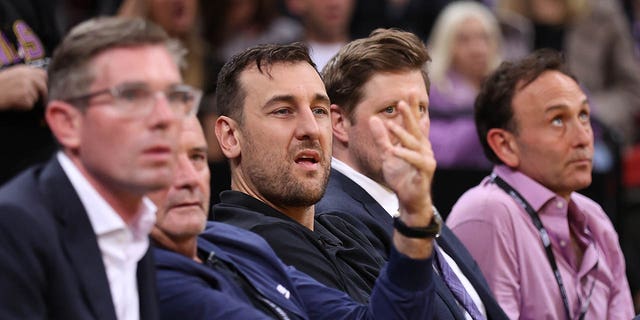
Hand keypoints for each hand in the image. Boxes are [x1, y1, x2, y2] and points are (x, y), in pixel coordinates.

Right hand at [0, 65, 46, 110]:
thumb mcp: (11, 75)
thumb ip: (25, 76)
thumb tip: (41, 82)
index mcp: (23, 69)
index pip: (43, 74)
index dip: (43, 82)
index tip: (41, 88)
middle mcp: (26, 77)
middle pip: (43, 87)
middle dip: (41, 94)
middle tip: (38, 100)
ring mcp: (26, 87)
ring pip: (36, 97)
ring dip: (29, 101)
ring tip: (15, 99)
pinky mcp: (24, 97)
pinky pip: (30, 105)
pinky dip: (23, 107)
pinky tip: (13, 103)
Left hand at [370, 96, 435, 224]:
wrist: (410, 199)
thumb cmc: (401, 175)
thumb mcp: (387, 154)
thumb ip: (382, 137)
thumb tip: (374, 119)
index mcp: (416, 142)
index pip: (413, 121)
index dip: (411, 107)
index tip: (409, 91)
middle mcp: (423, 147)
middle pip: (416, 128)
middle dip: (409, 114)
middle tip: (402, 101)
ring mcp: (426, 159)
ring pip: (414, 143)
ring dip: (402, 134)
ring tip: (391, 125)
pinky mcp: (425, 171)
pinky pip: (414, 161)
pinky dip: (404, 155)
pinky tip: (394, 150)